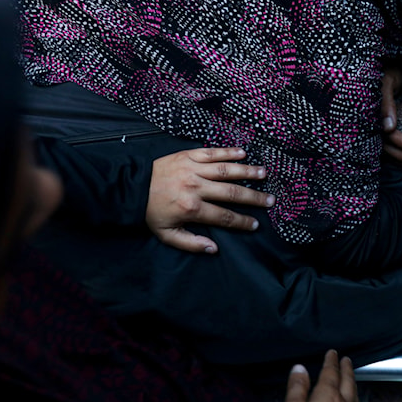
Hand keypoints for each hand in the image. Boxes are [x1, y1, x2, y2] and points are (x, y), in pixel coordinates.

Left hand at [146, 147, 271, 253]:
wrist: (131, 187)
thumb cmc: (151, 212)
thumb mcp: (167, 234)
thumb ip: (191, 243)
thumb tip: (214, 249)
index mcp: (191, 208)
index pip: (224, 217)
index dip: (242, 222)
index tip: (255, 224)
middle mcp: (196, 187)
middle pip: (232, 193)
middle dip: (254, 198)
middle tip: (270, 200)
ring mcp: (193, 169)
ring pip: (226, 170)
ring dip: (247, 171)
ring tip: (264, 174)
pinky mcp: (189, 155)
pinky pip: (212, 152)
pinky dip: (228, 152)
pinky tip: (243, 153)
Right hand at [284, 350, 357, 401]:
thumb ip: (296, 389)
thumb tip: (298, 369)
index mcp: (328, 396)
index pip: (330, 373)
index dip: (331, 361)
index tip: (332, 353)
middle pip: (348, 382)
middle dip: (346, 369)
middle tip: (346, 360)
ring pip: (356, 395)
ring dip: (352, 384)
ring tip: (350, 378)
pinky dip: (355, 398)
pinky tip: (352, 401)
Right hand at [380, 68, 401, 171]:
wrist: (387, 64)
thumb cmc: (387, 70)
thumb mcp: (387, 82)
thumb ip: (386, 103)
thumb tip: (388, 128)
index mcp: (372, 116)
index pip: (389, 138)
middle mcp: (372, 125)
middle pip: (390, 149)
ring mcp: (376, 129)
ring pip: (390, 152)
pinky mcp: (382, 130)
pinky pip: (391, 149)